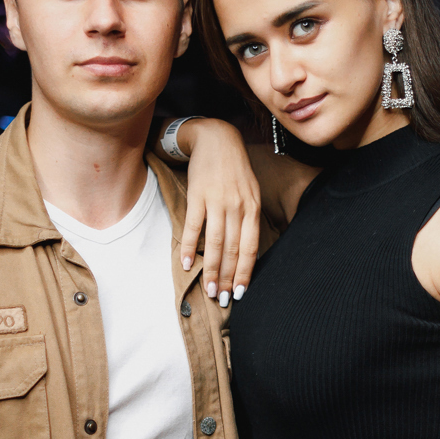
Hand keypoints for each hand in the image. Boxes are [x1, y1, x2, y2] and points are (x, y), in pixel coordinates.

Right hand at [176, 119, 260, 306]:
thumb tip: (246, 250)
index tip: (239, 293)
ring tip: (207, 289)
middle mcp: (238, 207)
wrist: (216, 139)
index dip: (245, 272)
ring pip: (214, 243)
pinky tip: (186, 263)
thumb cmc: (235, 170)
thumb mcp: (252, 192)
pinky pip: (193, 226)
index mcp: (253, 208)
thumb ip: (250, 219)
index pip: (250, 248)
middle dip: (227, 278)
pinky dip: (187, 247)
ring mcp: (217, 201)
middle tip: (221, 299)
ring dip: (210, 269)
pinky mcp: (197, 196)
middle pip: (232, 250)